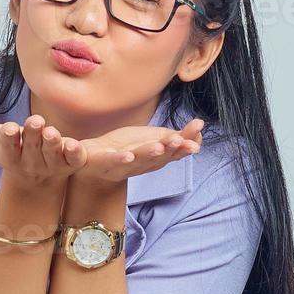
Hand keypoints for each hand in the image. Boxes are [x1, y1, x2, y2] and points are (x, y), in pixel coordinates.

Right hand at [0, 108, 85, 189]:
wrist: (35, 177)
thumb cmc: (8, 150)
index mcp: (10, 155)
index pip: (8, 148)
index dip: (9, 139)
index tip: (9, 128)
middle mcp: (31, 162)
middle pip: (31, 149)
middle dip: (33, 135)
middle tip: (35, 121)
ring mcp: (52, 164)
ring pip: (53, 154)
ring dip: (53, 143)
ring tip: (52, 132)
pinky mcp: (70, 163)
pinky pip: (75, 160)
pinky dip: (75, 153)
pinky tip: (74, 144)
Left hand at [73, 118, 203, 185]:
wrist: (93, 161)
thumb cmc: (126, 148)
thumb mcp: (154, 140)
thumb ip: (176, 136)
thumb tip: (200, 127)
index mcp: (155, 159)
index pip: (174, 152)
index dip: (185, 145)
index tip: (198, 135)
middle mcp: (141, 165)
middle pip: (158, 158)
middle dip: (170, 150)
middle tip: (180, 141)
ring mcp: (123, 166)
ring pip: (138, 160)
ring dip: (149, 154)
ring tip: (158, 146)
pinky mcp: (103, 164)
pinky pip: (112, 162)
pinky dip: (120, 160)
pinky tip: (127, 155)